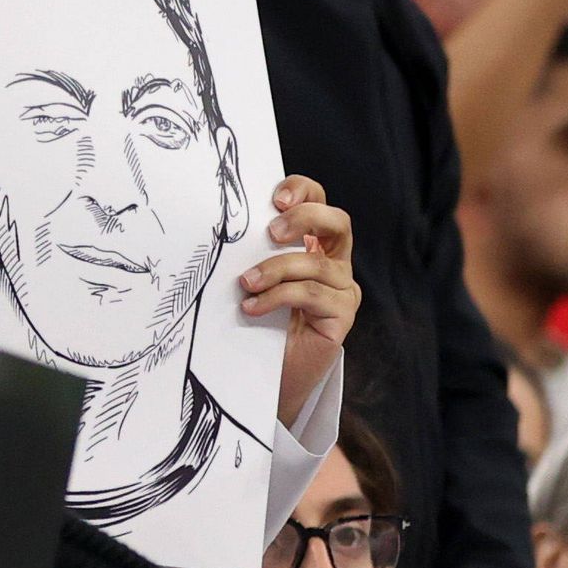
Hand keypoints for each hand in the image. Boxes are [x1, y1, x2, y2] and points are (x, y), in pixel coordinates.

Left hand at [246, 177, 359, 421]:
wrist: (266, 376)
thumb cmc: (255, 323)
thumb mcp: (253, 276)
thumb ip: (253, 250)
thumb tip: (225, 223)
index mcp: (313, 245)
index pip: (318, 201)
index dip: (302, 191)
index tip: (273, 199)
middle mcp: (334, 263)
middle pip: (338, 222)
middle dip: (305, 218)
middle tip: (271, 232)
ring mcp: (342, 290)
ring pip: (317, 264)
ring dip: (276, 269)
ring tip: (247, 284)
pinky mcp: (342, 316)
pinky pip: (312, 295)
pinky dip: (278, 297)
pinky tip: (253, 308)